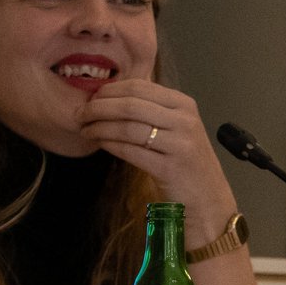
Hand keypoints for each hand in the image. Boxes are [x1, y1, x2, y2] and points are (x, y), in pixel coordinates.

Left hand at [77, 79, 240, 243]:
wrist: (206, 197)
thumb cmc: (184, 161)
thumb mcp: (174, 127)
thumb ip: (150, 109)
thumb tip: (110, 95)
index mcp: (183, 104)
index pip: (139, 87)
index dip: (109, 90)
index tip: (90, 97)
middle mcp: (184, 120)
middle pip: (130, 105)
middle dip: (98, 108)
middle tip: (79, 113)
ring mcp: (179, 143)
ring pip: (127, 127)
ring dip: (99, 127)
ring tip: (84, 129)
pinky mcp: (169, 167)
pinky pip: (129, 150)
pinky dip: (109, 144)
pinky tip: (98, 142)